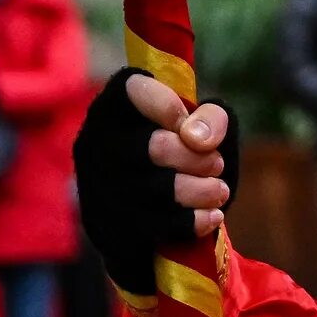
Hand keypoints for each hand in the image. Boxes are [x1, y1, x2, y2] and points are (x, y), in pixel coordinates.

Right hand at [72, 69, 241, 296]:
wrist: (156, 206)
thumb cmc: (182, 149)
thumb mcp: (203, 122)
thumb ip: (211, 117)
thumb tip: (197, 138)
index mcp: (114, 105)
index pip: (133, 90)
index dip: (168, 107)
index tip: (188, 124)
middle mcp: (97, 142)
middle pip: (154, 147)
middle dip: (196, 158)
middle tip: (217, 164)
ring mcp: (98, 186)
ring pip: (156, 189)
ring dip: (200, 191)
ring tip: (220, 190)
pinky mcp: (108, 224)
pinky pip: (154, 225)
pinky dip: (191, 221)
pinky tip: (212, 215)